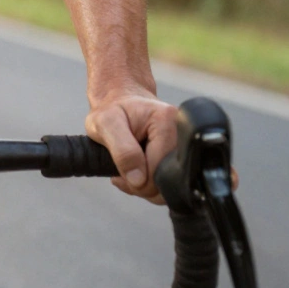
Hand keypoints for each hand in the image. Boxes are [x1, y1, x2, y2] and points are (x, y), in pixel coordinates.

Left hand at [84, 88, 178, 203]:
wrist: (119, 101)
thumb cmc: (111, 110)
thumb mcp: (105, 124)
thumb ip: (122, 151)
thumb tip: (139, 180)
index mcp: (167, 120)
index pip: (160, 167)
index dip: (139, 180)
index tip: (120, 175)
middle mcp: (182, 131)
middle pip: (168, 178)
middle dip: (142, 184)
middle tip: (121, 173)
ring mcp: (183, 144)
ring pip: (169, 183)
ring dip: (145, 185)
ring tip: (127, 170)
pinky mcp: (179, 154)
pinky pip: (167, 179)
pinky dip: (149, 183)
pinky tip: (135, 171)